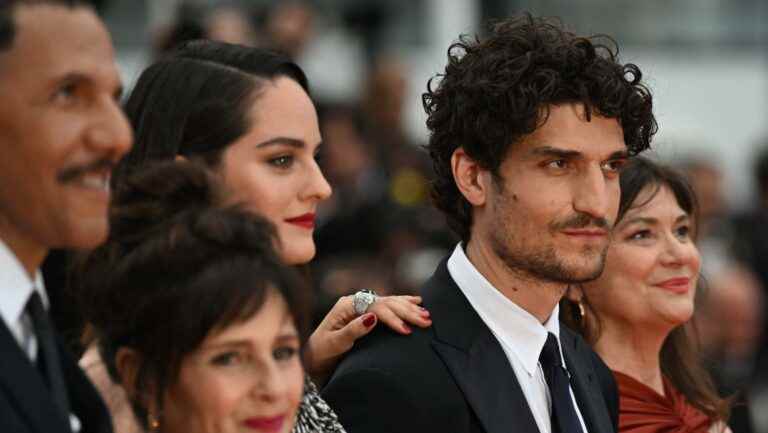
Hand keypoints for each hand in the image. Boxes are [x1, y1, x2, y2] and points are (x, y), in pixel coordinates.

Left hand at [305, 294, 430, 382]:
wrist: (313, 356)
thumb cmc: (322, 352)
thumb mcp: (334, 343)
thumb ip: (352, 330)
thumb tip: (372, 317)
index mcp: (346, 306)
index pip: (375, 307)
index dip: (392, 317)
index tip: (406, 330)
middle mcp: (354, 301)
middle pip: (385, 302)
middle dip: (407, 311)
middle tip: (426, 321)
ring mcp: (360, 304)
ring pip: (389, 301)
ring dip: (409, 307)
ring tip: (427, 314)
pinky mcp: (366, 311)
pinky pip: (388, 304)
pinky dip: (403, 303)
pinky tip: (417, 301)